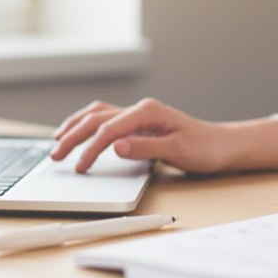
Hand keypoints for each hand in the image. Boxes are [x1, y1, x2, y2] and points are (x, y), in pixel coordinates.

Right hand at [50, 98, 229, 172]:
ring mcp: (138, 115)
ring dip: (75, 126)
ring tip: (57, 140)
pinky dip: (87, 124)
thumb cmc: (204, 148)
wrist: (222, 146)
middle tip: (55, 155)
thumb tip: (115, 146)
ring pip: (97, 115)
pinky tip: (78, 131)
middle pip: (96, 119)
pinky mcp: (138, 124)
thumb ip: (145, 148)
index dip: (90, 149)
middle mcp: (140, 110)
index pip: (109, 129)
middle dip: (72, 136)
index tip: (79, 167)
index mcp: (147, 112)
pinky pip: (105, 119)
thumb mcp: (177, 151)